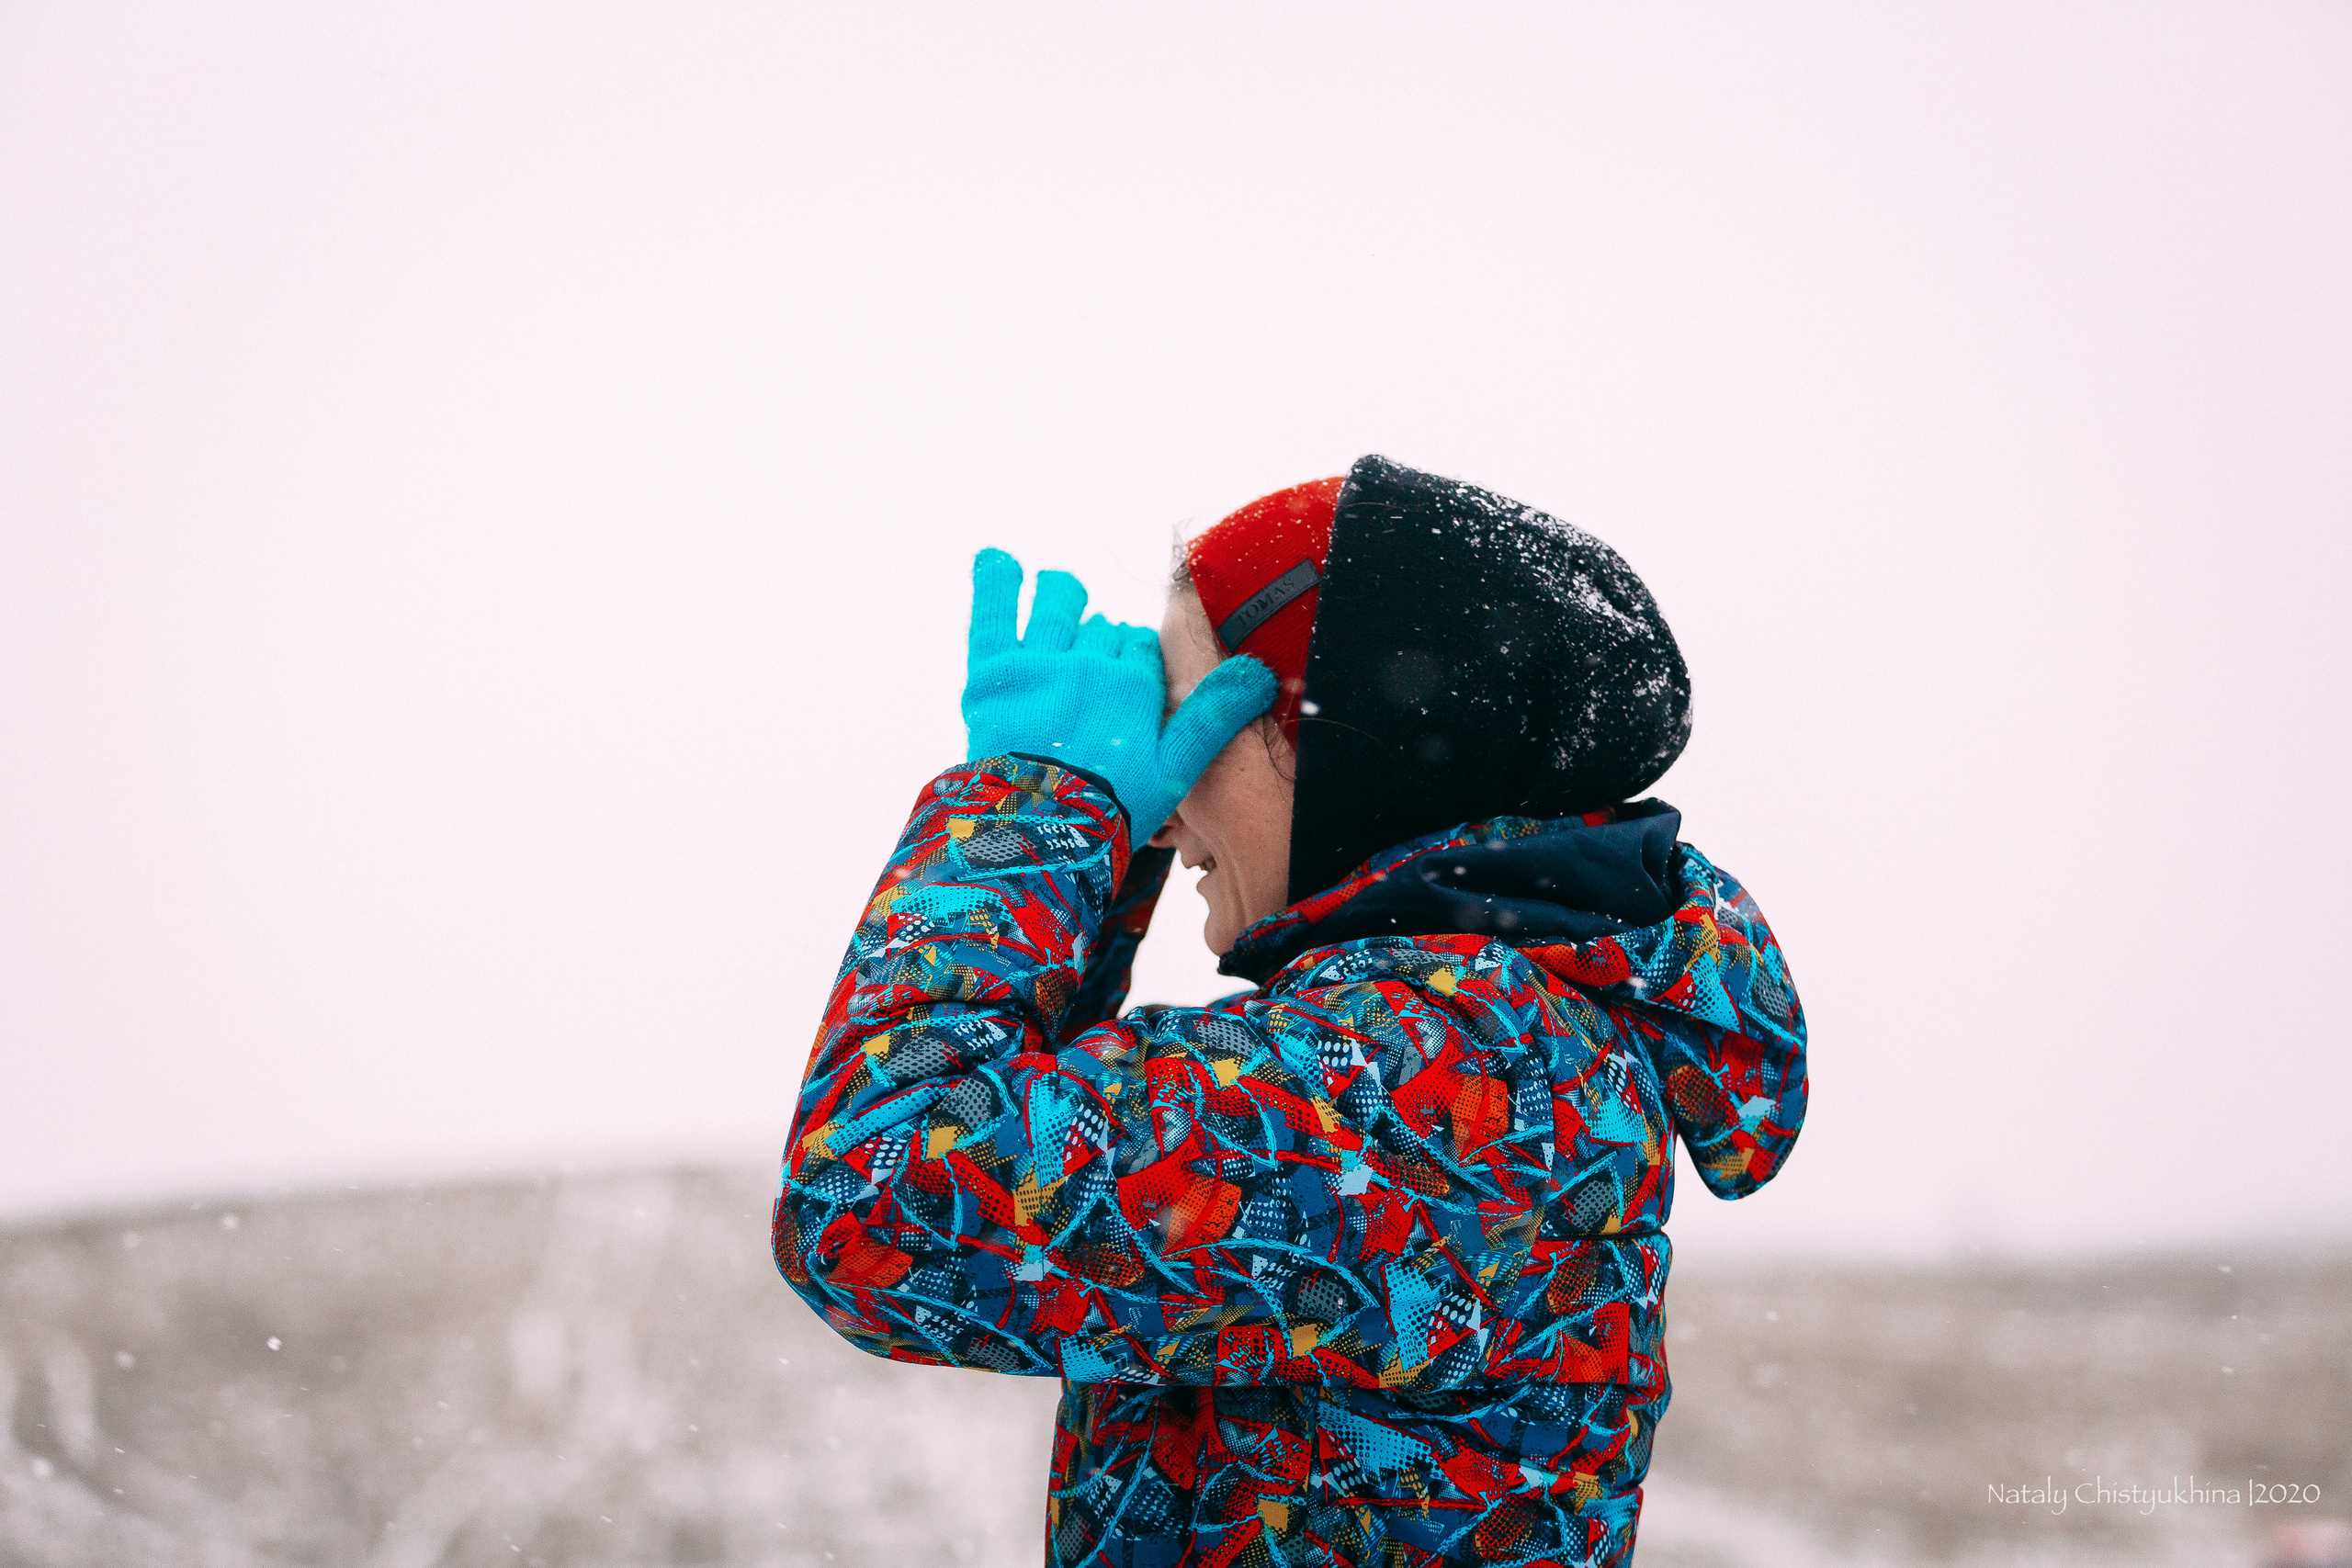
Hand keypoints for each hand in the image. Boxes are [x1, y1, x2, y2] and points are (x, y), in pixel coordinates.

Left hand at [961, 548, 1275, 839]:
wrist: (1039, 835)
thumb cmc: (1113, 808)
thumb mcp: (1176, 767)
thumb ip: (1214, 715)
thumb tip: (1260, 671)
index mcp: (1133, 682)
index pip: (1140, 646)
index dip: (1137, 659)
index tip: (1130, 679)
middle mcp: (1088, 661)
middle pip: (1101, 630)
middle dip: (1102, 641)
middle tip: (1093, 671)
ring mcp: (1038, 662)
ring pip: (1058, 607)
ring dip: (1064, 597)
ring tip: (1064, 593)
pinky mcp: (992, 672)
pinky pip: (992, 612)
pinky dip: (995, 581)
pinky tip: (996, 558)